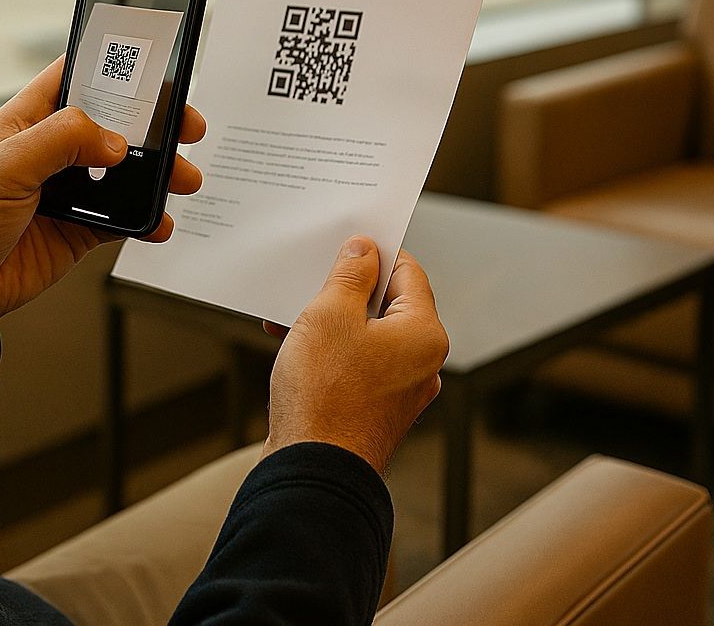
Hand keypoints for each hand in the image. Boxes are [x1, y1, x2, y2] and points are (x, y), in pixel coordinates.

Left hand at [0, 58, 205, 343]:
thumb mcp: (2, 168)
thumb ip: (59, 143)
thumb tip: (114, 141)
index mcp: (27, 121)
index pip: (76, 77)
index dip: (113, 67)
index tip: (155, 65)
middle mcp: (51, 151)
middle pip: (114, 123)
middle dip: (154, 123)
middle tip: (186, 126)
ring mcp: (67, 191)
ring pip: (126, 172)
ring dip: (159, 173)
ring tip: (183, 179)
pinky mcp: (78, 229)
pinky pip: (122, 218)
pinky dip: (146, 219)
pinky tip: (157, 222)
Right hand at [262, 237, 447, 473]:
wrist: (312, 471)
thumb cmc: (324, 394)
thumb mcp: (329, 315)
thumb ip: (350, 276)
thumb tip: (365, 250)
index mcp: (424, 334)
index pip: (409, 272)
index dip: (376, 252)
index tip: (346, 242)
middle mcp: (422, 363)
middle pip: (387, 305)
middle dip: (344, 290)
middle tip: (311, 277)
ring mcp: (400, 391)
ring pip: (367, 337)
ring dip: (330, 321)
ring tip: (289, 316)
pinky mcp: (375, 411)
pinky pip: (357, 366)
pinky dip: (329, 352)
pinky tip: (292, 346)